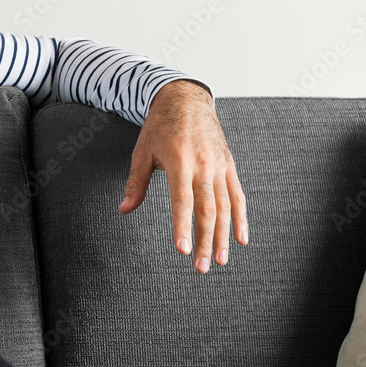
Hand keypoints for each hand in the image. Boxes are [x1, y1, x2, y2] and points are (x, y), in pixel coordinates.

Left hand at [118, 80, 247, 272]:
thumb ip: (136, 182)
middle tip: (202, 267)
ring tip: (221, 260)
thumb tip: (124, 209)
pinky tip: (241, 238)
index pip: (182, 200)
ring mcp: (220, 166)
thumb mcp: (142, 151)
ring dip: (224, 236)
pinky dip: (241, 218)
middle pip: (207, 209)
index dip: (183, 226)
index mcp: (179, 161)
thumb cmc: (160, 126)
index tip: (183, 250)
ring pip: (225, 207)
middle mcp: (203, 165)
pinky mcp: (229, 165)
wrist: (186, 99)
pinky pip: (237, 195)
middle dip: (206, 241)